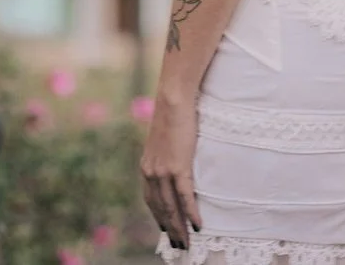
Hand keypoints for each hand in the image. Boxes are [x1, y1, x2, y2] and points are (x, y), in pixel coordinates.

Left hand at [140, 90, 201, 250]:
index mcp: (146, 166)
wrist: (173, 99)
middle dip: (170, 230)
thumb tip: (173, 163)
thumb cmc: (172, 114)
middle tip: (179, 246)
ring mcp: (163, 171)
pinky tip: (198, 226)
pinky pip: (185, 196)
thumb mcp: (163, 140)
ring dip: (180, 228)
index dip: (159, 217)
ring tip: (187, 243)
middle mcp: (151, 172)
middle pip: (160, 209)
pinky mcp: (177, 166)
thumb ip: (164, 156)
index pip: (151, 200)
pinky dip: (191, 213)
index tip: (166, 231)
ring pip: (171, 208)